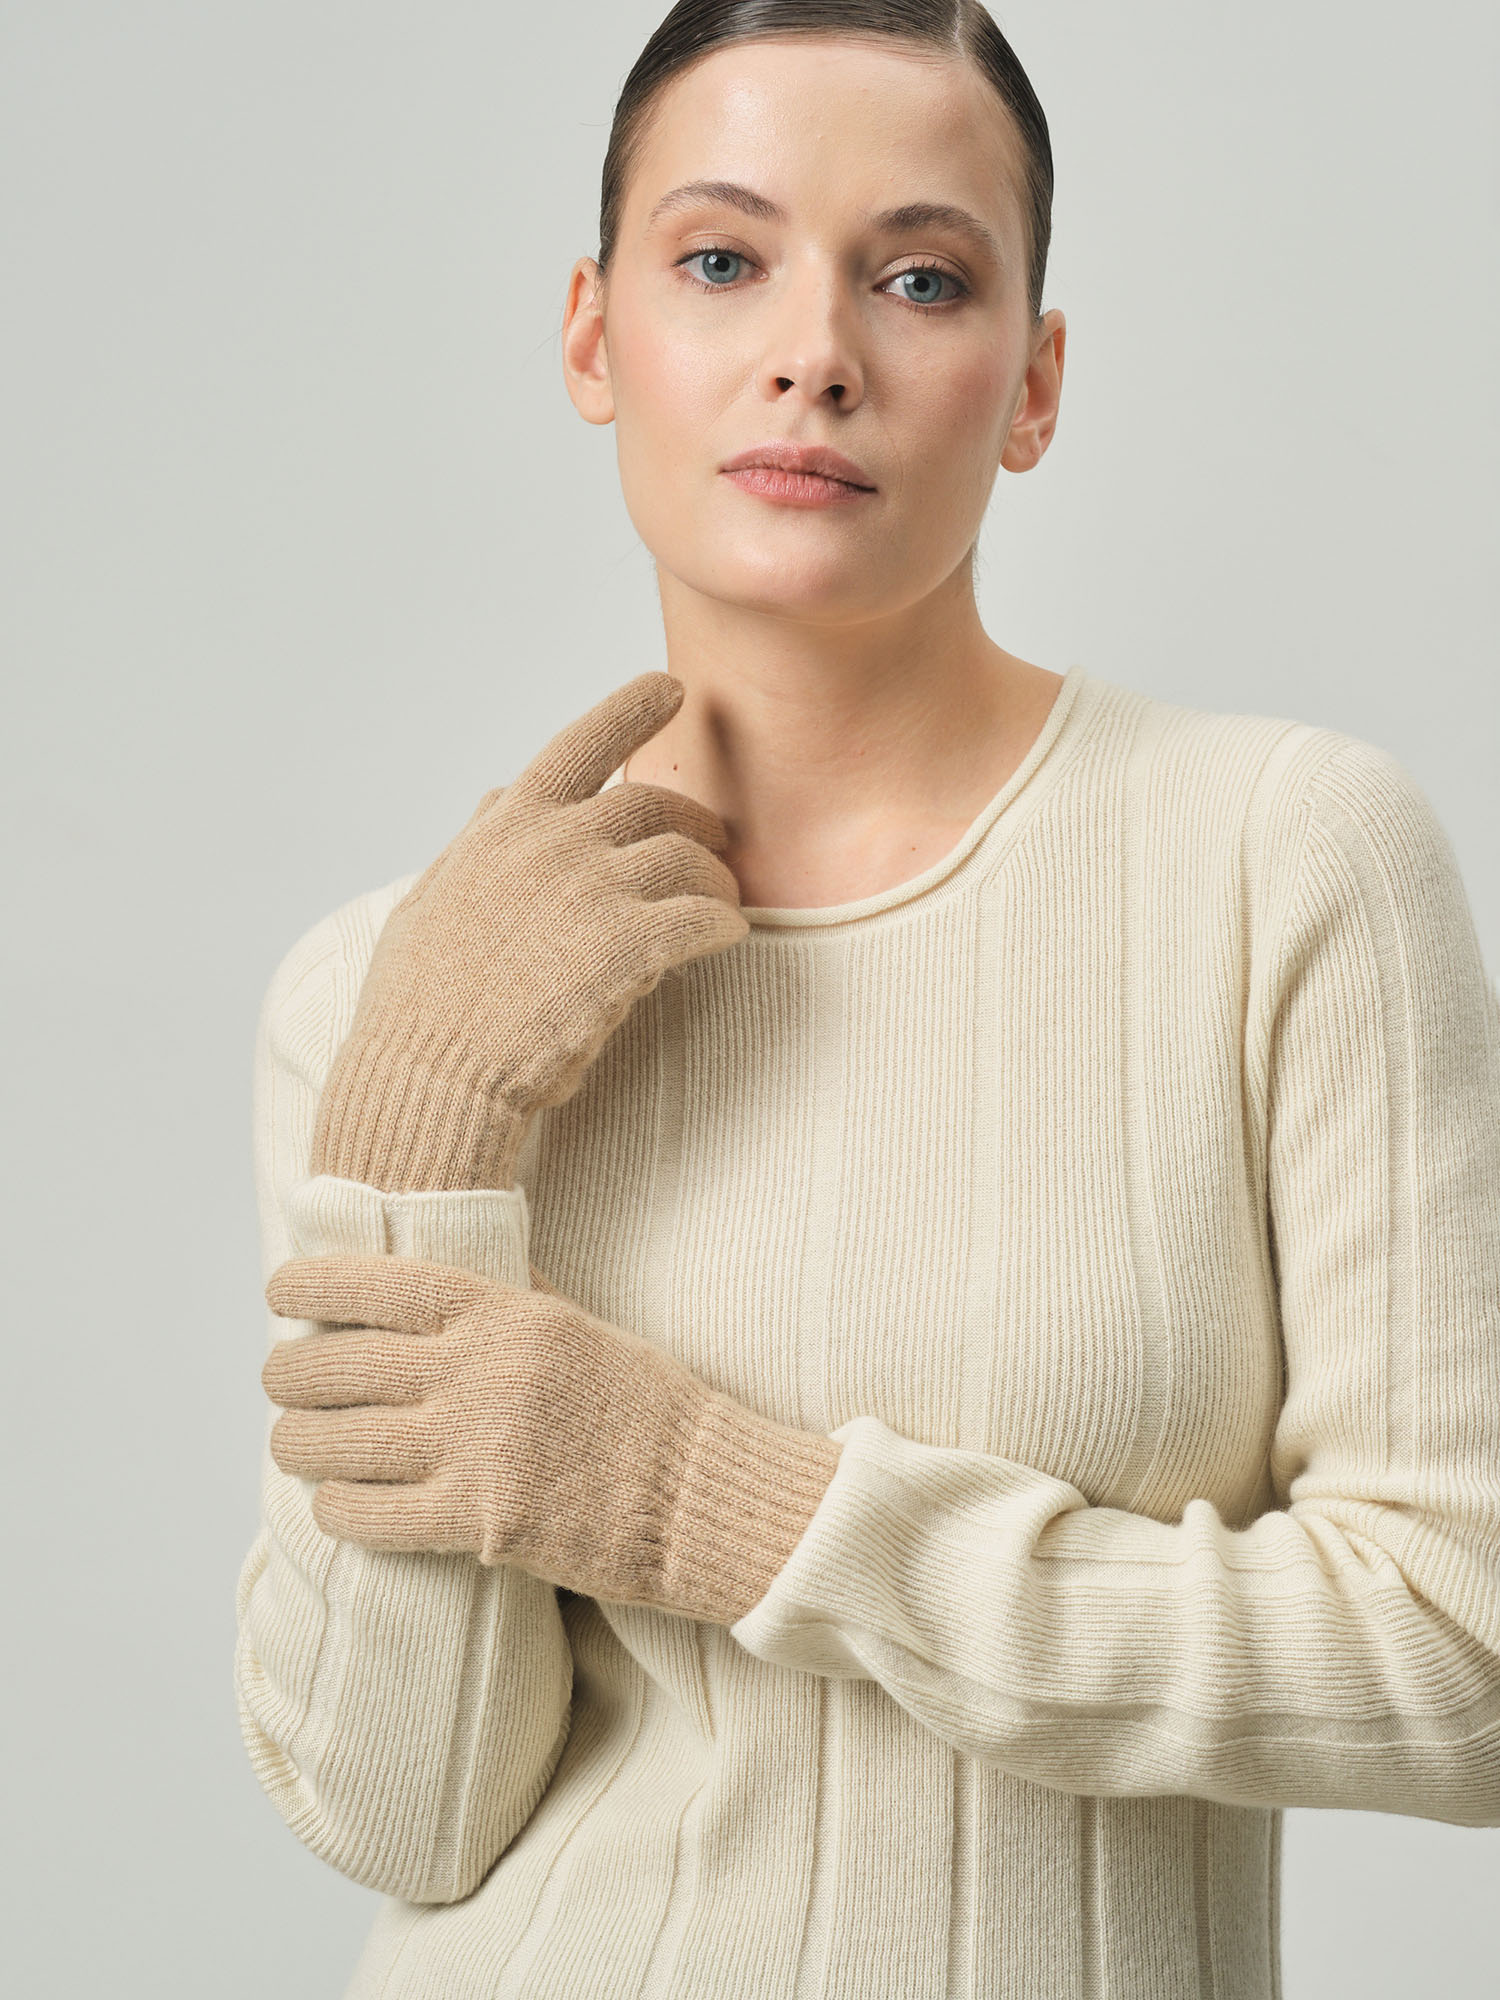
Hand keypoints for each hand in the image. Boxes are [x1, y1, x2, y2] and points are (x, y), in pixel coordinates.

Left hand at [261, 1252, 843, 1624]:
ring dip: (297, 1443)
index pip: (385, 1286)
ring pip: (338, 1442)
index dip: (317, 1283)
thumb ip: (513, 1299)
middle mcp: (482, 1374)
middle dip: (291, 1372)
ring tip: (291, 1443)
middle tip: (278, 1379)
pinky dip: (335, 1509)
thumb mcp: (582, 1327)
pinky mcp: (478, 1522)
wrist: (703, 1495)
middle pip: (343, 1364)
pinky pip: (370, 1515)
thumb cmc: (649, 1409)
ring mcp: (476, 1449)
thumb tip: (454, 1267)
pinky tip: (333, 1505)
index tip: (278, 1287)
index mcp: (509, 1316)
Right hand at [310, 671, 748, 1191]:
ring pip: (688, 860)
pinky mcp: (626, 947)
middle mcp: (553, 843)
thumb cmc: (421, 1003)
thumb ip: (473, 843)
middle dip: (694, 821)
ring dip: (715, 880)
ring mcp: (591, 890)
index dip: (627, 710)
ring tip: (723, 904)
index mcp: (505, 828)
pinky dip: (723, 925)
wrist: (429, 1072)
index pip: (577, 745)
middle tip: (713, 847)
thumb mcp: (429, 900)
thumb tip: (494, 795)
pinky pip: (703, 919)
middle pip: (653, 805)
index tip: (667, 688)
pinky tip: (729, 938)